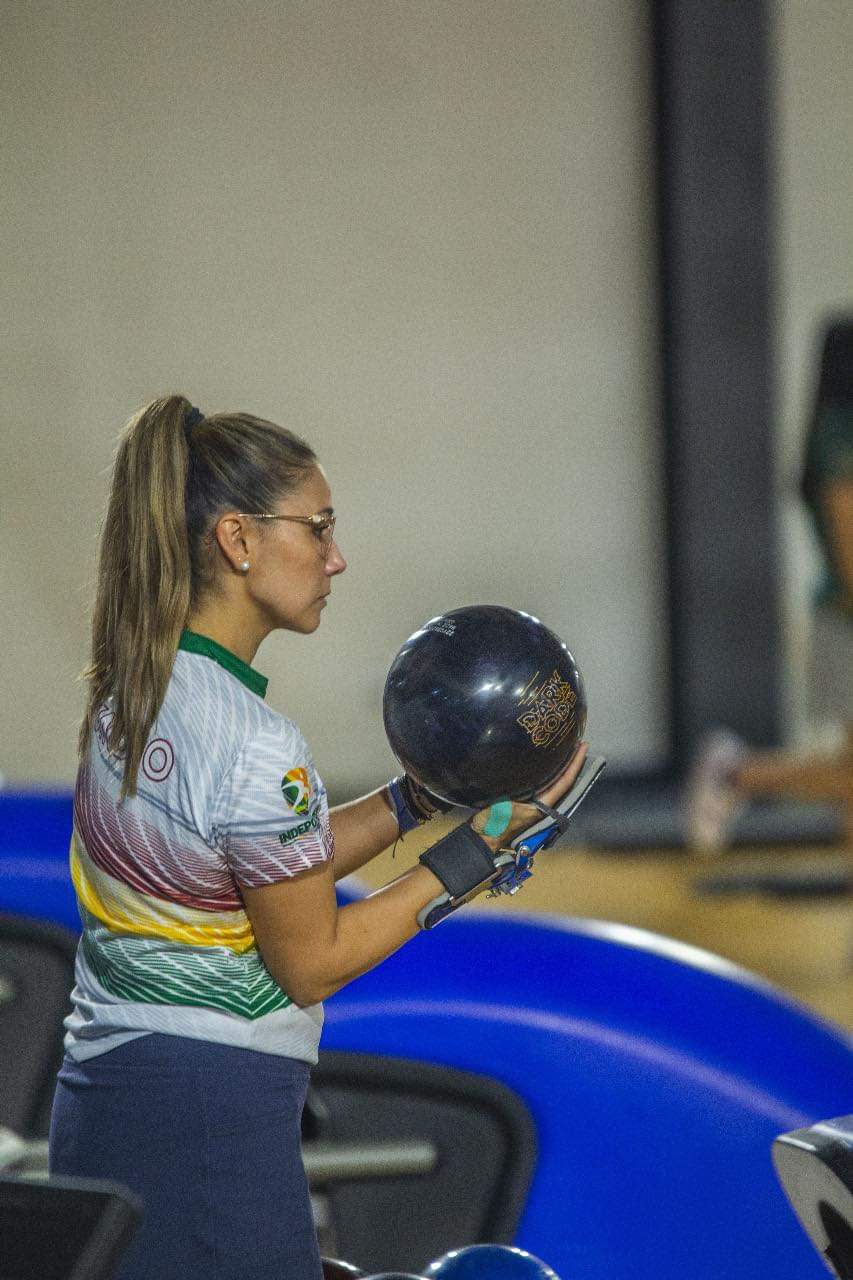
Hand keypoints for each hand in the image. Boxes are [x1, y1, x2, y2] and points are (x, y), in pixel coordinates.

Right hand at [471, 741, 589, 850]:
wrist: (482, 838)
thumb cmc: (494, 822)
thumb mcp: (506, 803)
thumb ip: (518, 788)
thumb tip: (525, 766)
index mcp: (543, 806)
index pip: (566, 781)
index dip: (576, 763)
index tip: (584, 746)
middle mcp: (543, 804)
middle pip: (564, 780)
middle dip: (572, 762)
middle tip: (578, 742)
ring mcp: (535, 804)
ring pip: (554, 782)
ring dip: (561, 766)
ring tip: (567, 748)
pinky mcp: (524, 802)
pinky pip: (542, 783)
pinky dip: (547, 771)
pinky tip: (545, 761)